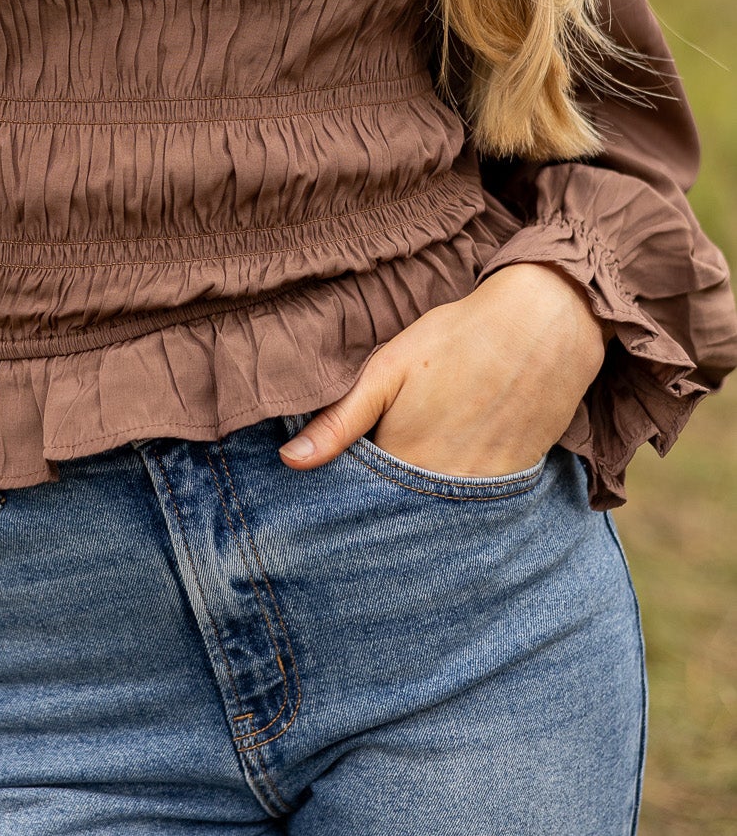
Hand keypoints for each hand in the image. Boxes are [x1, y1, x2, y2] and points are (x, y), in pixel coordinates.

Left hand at [278, 264, 607, 478]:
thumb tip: (290, 462)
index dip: (347, 490)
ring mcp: (484, 489)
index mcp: (403, 461)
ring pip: (438, 510)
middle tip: (384, 464)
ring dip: (422, 499)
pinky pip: (477, 503)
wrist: (544, 325)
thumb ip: (340, 421)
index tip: (341, 478)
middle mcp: (444, 488)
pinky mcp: (514, 481)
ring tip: (424, 455)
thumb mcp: (388, 370)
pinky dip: (460, 493)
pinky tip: (455, 458)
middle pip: (400, 509)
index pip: (362, 499)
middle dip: (384, 500)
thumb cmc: (457, 339)